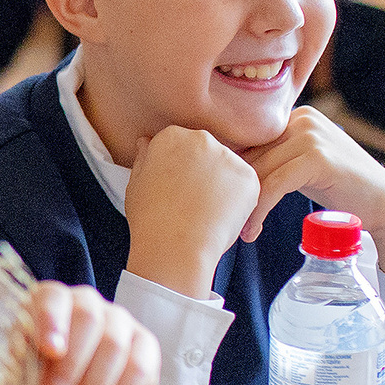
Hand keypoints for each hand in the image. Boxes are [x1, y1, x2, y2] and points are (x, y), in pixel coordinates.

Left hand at [12, 282, 162, 384]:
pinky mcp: (145, 347)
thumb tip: (49, 350)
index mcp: (49, 301)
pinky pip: (141, 371)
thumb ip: (26, 358)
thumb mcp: (19, 375)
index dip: (52, 321)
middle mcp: (87, 303)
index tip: (50, 350)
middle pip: (88, 319)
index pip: (52, 299)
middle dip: (71, 363)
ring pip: (115, 347)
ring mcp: (119, 322)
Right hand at [123, 126, 259, 300]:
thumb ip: (144, 158)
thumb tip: (145, 142)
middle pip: (205, 152)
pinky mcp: (249, 177)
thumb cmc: (150, 220)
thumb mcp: (136, 183)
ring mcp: (228, 156)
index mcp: (172, 136)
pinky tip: (218, 215)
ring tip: (203, 211)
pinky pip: (244, 185)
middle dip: (200, 173)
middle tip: (188, 202)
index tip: (172, 188)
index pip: (180, 144)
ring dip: (220, 185)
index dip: (175, 169)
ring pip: (226, 168)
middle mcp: (201, 138)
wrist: (175, 248)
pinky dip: (236, 201)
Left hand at [236, 107, 384, 281]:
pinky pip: (274, 185)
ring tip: (239, 231)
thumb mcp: (301, 164)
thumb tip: (223, 168)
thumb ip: (272, 159)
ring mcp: (311, 135)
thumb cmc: (339, 188)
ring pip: (259, 172)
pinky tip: (252, 231)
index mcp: (294, 115)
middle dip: (235, 190)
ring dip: (244, 206)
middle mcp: (302, 119)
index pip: (247, 142)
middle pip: (250, 156)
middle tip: (224, 220)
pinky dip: (259, 210)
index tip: (218, 201)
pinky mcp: (317, 157)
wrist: (384, 204)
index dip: (229, 173)